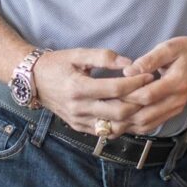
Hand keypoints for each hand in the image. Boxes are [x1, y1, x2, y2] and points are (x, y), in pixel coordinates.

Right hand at [30, 49, 154, 136]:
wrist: (33, 81)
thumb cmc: (56, 64)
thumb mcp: (78, 54)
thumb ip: (103, 56)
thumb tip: (129, 62)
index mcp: (78, 88)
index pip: (116, 89)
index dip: (136, 83)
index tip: (149, 75)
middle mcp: (79, 108)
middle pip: (119, 112)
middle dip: (140, 103)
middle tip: (152, 91)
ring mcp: (79, 121)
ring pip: (115, 127)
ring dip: (134, 118)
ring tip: (146, 105)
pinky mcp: (79, 128)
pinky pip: (106, 132)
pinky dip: (122, 125)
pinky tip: (132, 115)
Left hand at [114, 35, 186, 134]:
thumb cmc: (186, 50)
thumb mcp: (168, 47)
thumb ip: (148, 60)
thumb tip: (128, 71)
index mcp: (177, 83)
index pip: (147, 96)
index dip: (127, 95)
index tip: (110, 90)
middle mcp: (177, 101)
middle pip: (144, 115)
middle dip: (122, 112)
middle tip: (104, 105)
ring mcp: (175, 109)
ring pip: (146, 125)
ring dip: (126, 122)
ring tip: (108, 114)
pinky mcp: (172, 112)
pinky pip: (150, 125)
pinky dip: (134, 125)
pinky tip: (120, 119)